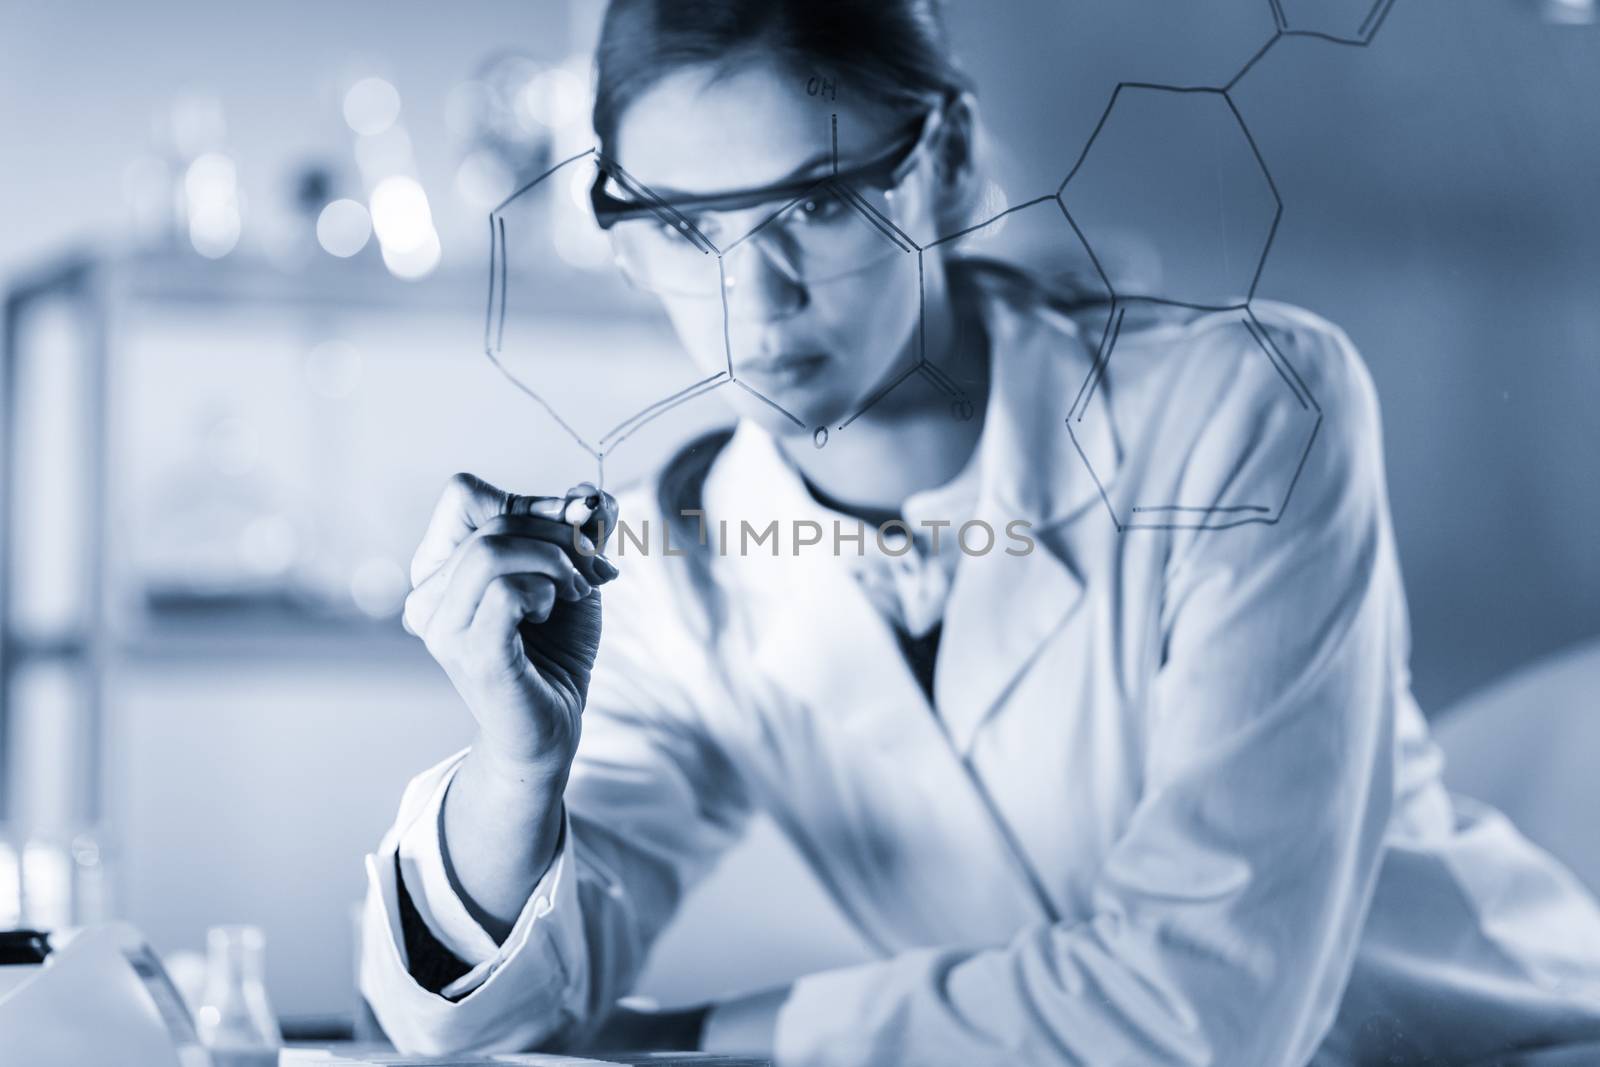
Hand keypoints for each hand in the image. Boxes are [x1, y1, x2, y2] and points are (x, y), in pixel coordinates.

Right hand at [403, 473, 619, 789]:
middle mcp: (427, 596)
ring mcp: (442, 628)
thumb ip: (577, 528)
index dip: (529, 502)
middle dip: (559, 536)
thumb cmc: (556, 647)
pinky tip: (551, 612)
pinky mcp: (471, 655)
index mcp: (439, 569)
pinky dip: (544, 590)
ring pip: (492, 550)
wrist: (556, 724)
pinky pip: (505, 591)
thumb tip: (587, 497)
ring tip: (573, 593)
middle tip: (591, 571)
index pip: (465, 495)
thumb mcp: (572, 572)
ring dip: (554, 562)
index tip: (575, 532)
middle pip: (492, 522)